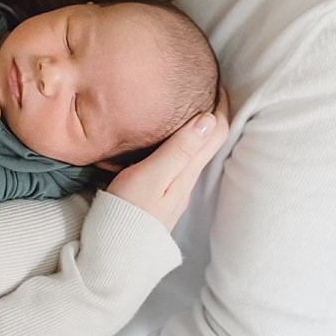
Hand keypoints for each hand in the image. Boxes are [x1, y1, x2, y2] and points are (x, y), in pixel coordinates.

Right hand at [106, 87, 230, 230]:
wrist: (115, 256)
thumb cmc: (128, 214)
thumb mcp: (151, 177)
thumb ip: (177, 149)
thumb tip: (208, 118)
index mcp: (186, 171)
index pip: (216, 131)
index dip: (220, 103)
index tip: (216, 79)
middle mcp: (186, 180)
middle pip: (210, 140)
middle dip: (211, 110)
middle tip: (204, 85)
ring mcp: (174, 190)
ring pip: (194, 151)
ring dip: (195, 126)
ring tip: (185, 104)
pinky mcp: (160, 196)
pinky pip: (178, 161)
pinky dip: (179, 142)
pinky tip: (164, 138)